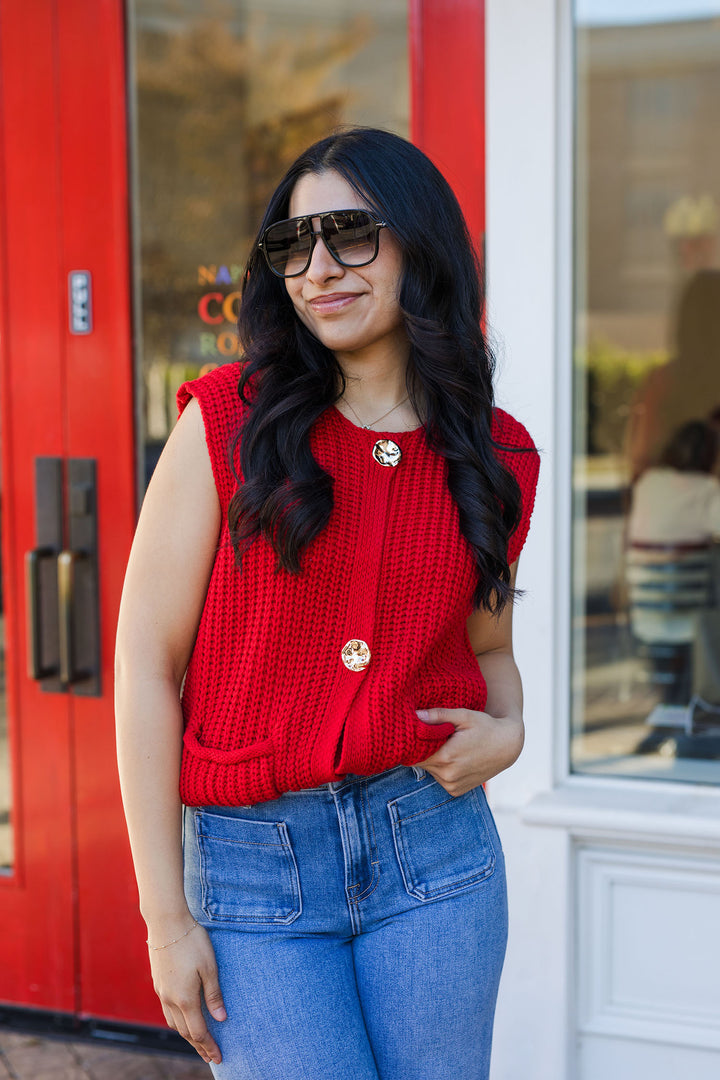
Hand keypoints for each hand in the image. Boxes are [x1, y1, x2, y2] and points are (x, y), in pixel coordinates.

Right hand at [148, 919, 226, 1064]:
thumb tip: (221, 1019)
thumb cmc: (192, 941)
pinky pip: (167, 1010)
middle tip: (210, 1056)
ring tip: (198, 1041)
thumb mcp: (209, 967)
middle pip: (185, 1031)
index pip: (198, 1032)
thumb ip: (214, 995)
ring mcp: (162, 991)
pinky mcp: (158, 982)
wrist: (166, 922)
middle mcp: (170, 1000)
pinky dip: (177, 1021)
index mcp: (185, 999)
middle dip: (199, 1046)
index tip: (218, 1057)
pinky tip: (183, 1017)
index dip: (209, 1046)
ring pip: (174, 1022)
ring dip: (187, 1035)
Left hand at [415, 707, 523, 796]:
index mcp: (446, 757)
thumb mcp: (464, 716)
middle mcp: (447, 775)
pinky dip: (441, 769)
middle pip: (420, 763)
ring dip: (431, 760)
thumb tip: (416, 714)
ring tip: (445, 745)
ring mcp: (452, 785)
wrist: (508, 746)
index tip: (417, 731)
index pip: (414, 753)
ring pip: (429, 771)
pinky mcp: (456, 791)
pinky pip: (439, 779)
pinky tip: (452, 757)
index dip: (413, 742)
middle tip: (431, 735)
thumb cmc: (486, 727)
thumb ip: (439, 715)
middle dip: (421, 750)